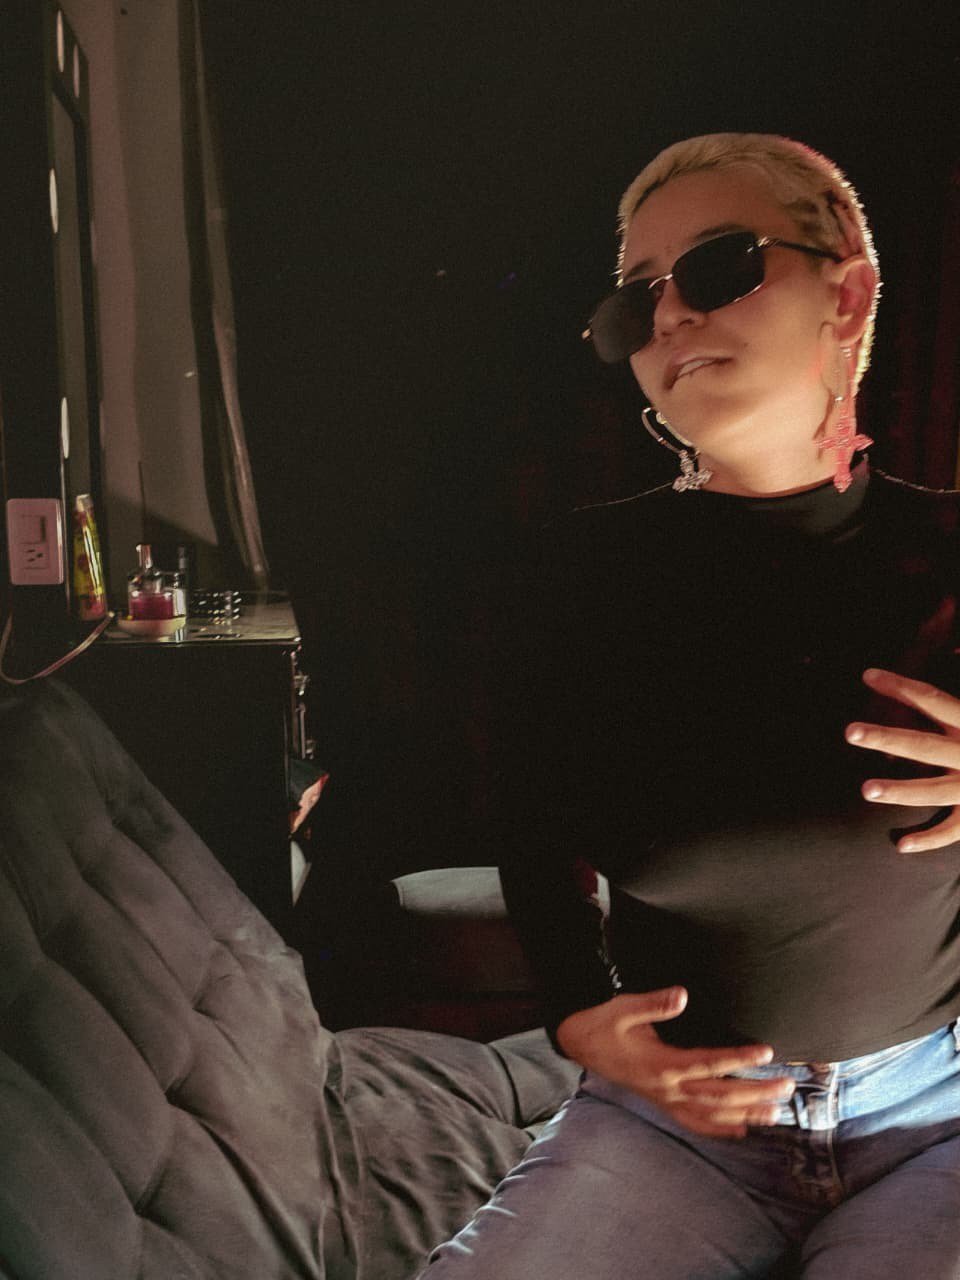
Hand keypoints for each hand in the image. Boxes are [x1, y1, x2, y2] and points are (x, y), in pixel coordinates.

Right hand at [556, 987, 793, 1138]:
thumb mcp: (625, 1007)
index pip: (708, 1064)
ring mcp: (666, 1100)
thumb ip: (654, 1004)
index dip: (737, 1059)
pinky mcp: (664, 1104)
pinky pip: (696, 1123)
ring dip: (746, 1114)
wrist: (581, 1043)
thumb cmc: (605, 1023)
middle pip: (719, 1096)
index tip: (766, 1052)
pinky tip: (742, 1129)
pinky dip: (720, 1128)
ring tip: (776, 1112)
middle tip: (787, 1086)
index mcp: (661, 1064)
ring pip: (712, 1114)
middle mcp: (668, 1089)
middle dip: (755, 1092)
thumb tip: (682, 995)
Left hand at [846, 667, 959, 852]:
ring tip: (864, 789)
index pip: (933, 700)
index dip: (901, 687)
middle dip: (887, 738)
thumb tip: (952, 637)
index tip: (867, 675)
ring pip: (933, 791)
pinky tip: (899, 845)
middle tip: (849, 731)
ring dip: (900, 791)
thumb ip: (957, 688)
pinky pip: (953, 831)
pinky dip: (929, 840)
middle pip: (924, 746)